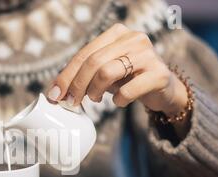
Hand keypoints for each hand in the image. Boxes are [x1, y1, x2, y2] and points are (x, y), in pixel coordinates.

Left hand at [47, 23, 187, 118]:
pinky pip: (128, 90)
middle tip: (71, 102)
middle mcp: (133, 38)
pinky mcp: (158, 74)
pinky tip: (119, 101)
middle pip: (93, 62)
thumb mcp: (105, 73)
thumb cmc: (128, 79)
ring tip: (94, 99)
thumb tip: (56, 92)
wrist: (163, 89)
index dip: (66, 75)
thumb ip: (84, 75)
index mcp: (116, 34)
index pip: (84, 54)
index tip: (54, 95)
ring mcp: (148, 54)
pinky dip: (119, 100)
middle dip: (77, 85)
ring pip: (107, 72)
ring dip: (95, 91)